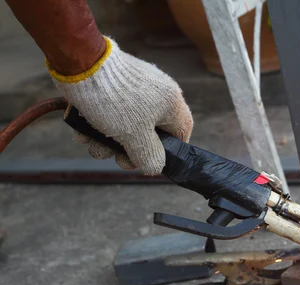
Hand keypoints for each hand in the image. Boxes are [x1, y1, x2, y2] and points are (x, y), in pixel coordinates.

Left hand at [47, 37, 192, 174]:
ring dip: (107, 142)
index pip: (181, 132)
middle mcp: (156, 95)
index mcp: (170, 103)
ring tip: (92, 143)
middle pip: (149, 134)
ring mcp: (133, 90)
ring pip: (125, 127)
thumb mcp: (135, 136)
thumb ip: (149, 156)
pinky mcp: (111, 87)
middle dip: (128, 151)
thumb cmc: (114, 99)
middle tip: (116, 158)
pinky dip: (96, 126)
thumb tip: (154, 168)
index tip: (152, 161)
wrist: (80, 63)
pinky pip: (110, 113)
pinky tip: (83, 129)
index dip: (170, 151)